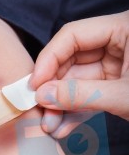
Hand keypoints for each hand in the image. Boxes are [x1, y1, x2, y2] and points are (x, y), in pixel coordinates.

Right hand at [30, 11, 128, 135]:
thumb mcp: (126, 96)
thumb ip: (82, 94)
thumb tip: (43, 95)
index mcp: (125, 28)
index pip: (73, 35)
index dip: (49, 60)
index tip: (34, 86)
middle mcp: (119, 41)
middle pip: (72, 59)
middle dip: (54, 88)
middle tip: (39, 111)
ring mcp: (118, 63)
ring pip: (79, 79)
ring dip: (63, 104)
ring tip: (50, 126)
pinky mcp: (119, 83)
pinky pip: (92, 93)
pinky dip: (78, 109)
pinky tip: (64, 126)